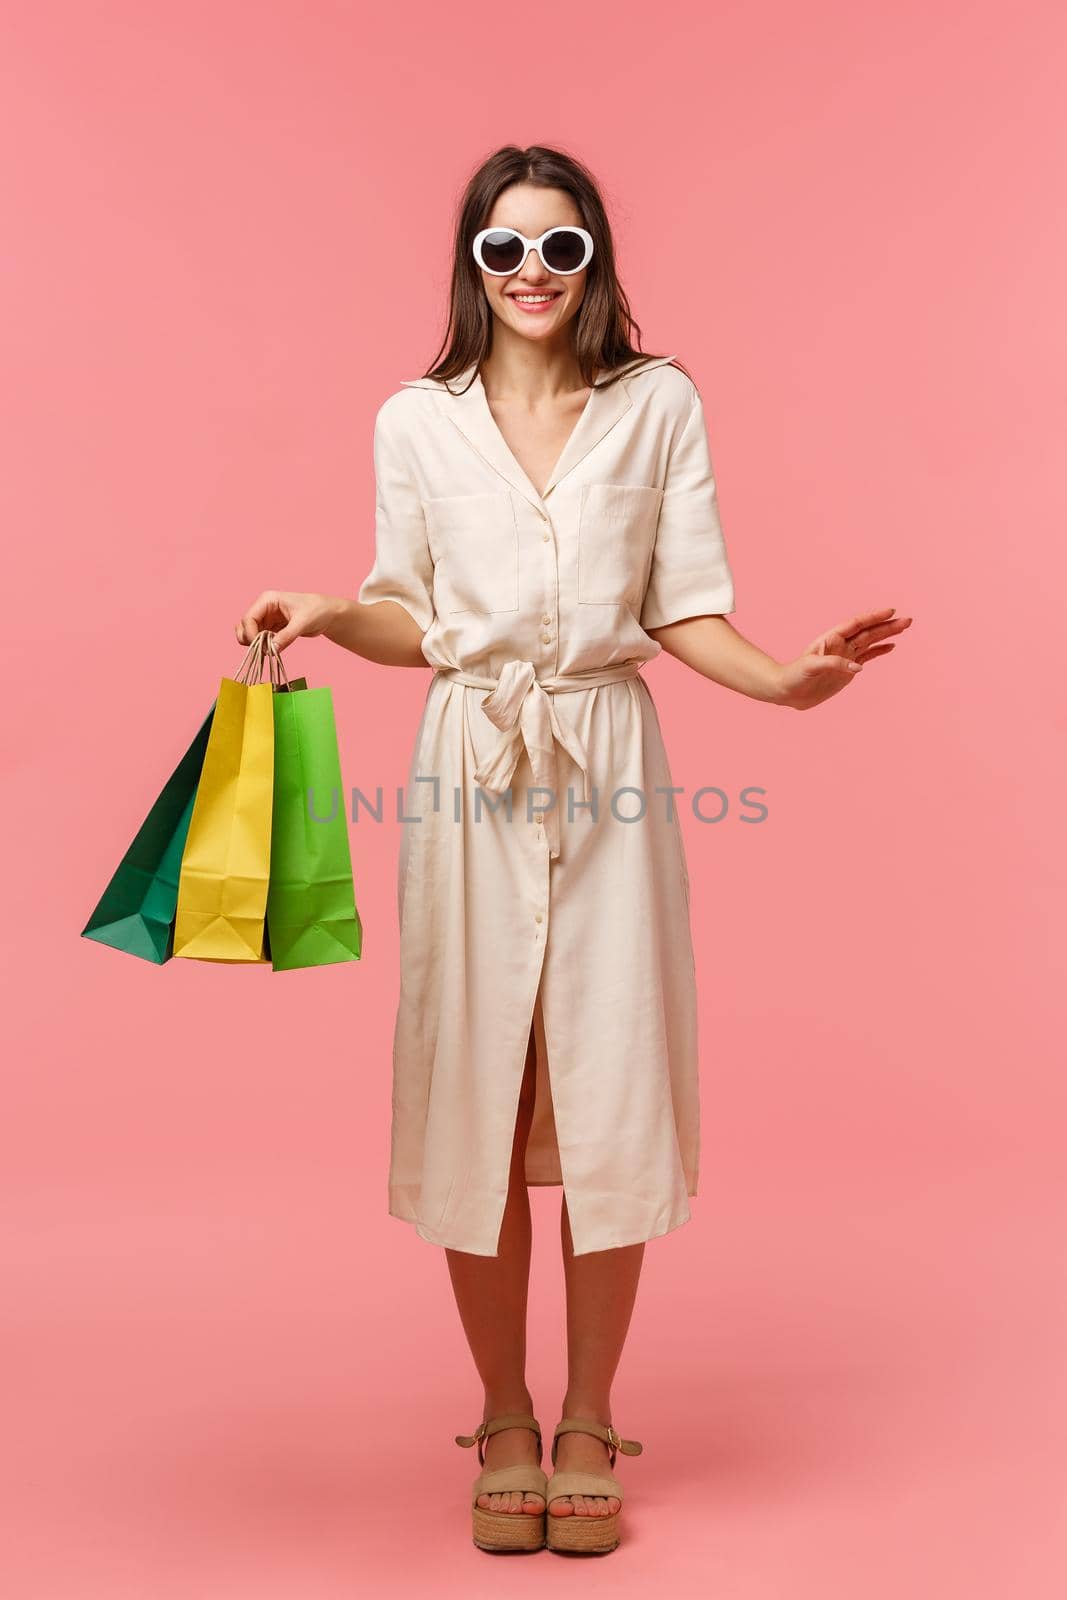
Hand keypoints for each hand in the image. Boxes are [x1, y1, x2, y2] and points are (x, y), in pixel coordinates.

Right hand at [235, 591, 341, 652]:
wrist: (328, 614)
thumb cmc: (317, 610)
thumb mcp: (302, 623)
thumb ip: (286, 636)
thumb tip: (271, 649)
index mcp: (267, 600)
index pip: (248, 618)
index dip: (251, 635)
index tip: (262, 648)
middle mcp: (263, 608)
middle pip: (244, 627)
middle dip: (251, 640)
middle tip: (265, 651)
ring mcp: (266, 619)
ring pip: (249, 634)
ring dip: (255, 645)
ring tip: (270, 650)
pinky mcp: (271, 629)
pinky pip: (259, 640)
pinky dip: (262, 647)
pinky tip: (273, 650)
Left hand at [775, 606, 912, 709]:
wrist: (787, 691)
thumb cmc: (794, 676)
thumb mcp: (811, 667)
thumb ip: (833, 664)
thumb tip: (858, 667)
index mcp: (831, 639)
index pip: (856, 624)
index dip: (873, 617)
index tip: (890, 611)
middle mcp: (840, 645)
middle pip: (868, 631)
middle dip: (887, 625)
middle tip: (908, 620)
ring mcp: (845, 656)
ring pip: (871, 641)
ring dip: (887, 634)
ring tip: (904, 626)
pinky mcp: (847, 669)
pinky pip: (867, 656)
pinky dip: (879, 650)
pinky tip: (891, 646)